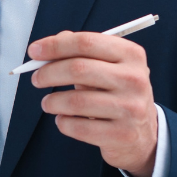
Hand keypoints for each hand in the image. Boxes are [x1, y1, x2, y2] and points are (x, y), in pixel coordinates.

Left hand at [28, 29, 158, 176]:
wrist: (142, 134)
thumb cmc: (116, 94)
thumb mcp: (107, 67)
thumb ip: (80, 52)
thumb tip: (45, 48)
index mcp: (131, 55)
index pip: (86, 42)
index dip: (55, 46)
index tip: (34, 51)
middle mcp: (134, 79)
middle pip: (79, 69)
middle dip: (48, 73)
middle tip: (36, 79)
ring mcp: (131, 108)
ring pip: (76, 101)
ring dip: (52, 102)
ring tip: (47, 103)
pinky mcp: (122, 134)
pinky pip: (79, 128)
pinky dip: (63, 123)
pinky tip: (63, 120)